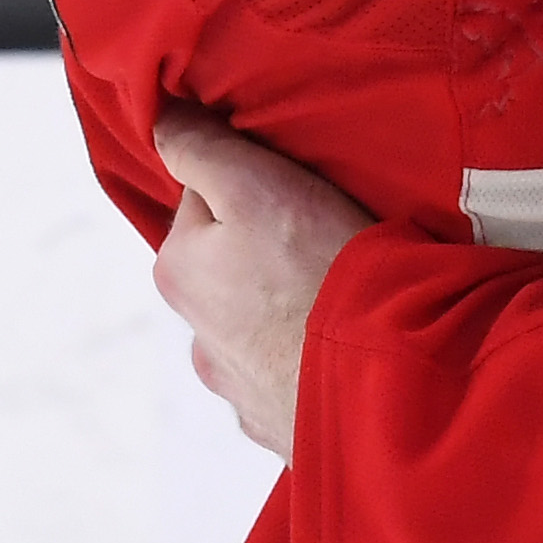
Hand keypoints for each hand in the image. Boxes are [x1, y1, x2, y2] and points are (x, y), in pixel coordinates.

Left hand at [151, 104, 372, 458]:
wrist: (382, 377)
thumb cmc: (320, 271)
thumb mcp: (257, 183)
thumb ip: (201, 148)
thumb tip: (160, 119)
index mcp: (179, 270)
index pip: (203, 200)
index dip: (254, 184)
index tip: (297, 190)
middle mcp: (196, 336)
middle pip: (229, 267)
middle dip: (267, 252)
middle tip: (327, 240)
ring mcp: (238, 387)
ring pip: (260, 327)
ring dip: (287, 311)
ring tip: (341, 299)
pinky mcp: (282, 423)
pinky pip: (293, 375)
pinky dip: (311, 359)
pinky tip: (346, 346)